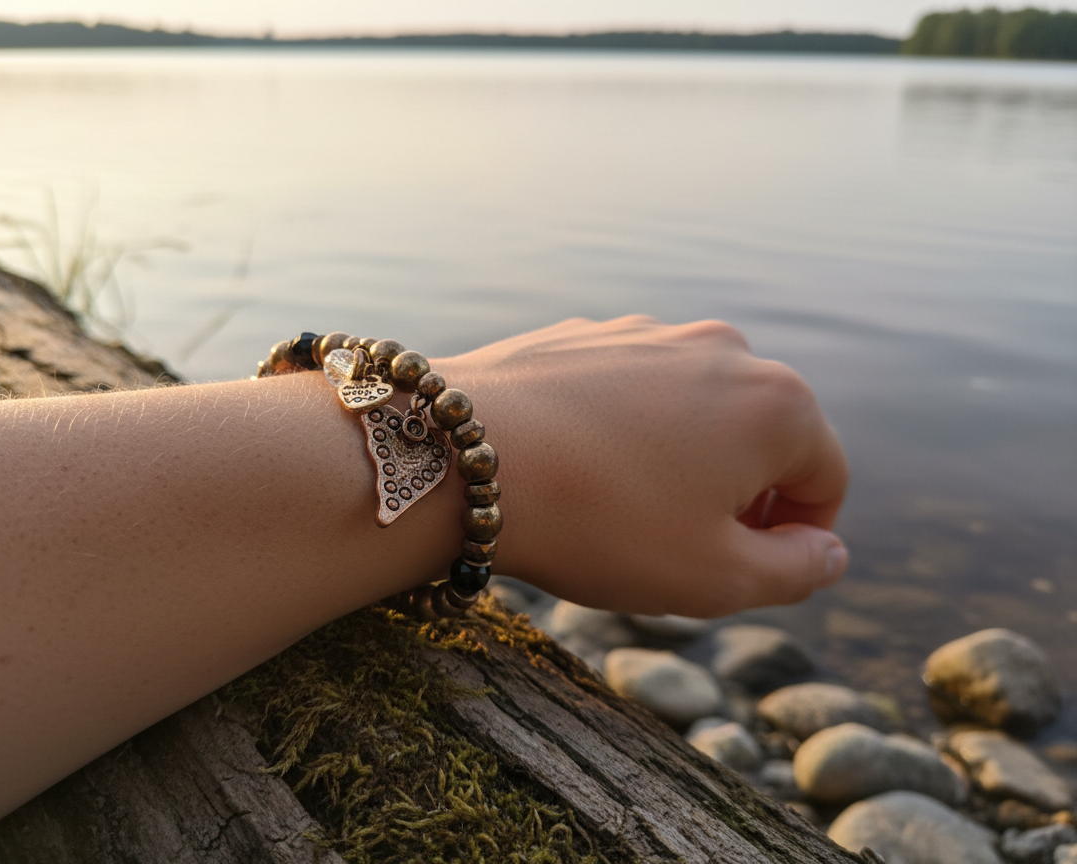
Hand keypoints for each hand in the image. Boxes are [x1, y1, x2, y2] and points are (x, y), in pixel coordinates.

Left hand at [440, 316, 848, 616]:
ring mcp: (652, 332)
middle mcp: (725, 349)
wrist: (460, 460)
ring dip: (682, 462)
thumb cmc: (599, 523)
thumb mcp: (716, 578)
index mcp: (778, 403)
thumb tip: (827, 550)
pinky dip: (628, 432)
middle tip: (681, 546)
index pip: (825, 479)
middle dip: (739, 496)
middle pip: (764, 437)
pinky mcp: (590, 335)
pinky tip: (582, 470)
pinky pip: (635, 391)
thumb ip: (798, 571)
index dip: (798, 538)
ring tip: (623, 509)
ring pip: (696, 412)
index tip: (745, 569)